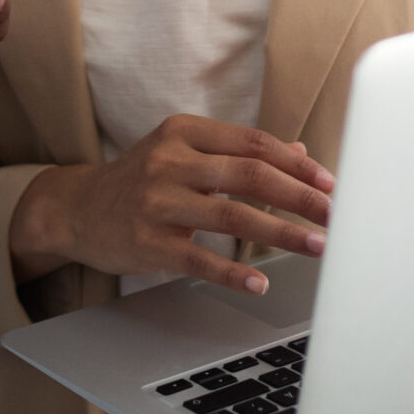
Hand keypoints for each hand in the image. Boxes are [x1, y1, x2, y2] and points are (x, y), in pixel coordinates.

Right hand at [7, 115, 333, 292]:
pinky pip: (199, 258)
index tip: (330, 184)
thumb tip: (301, 155)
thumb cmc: (142, 179)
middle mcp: (170, 160)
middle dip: (300, 197)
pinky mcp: (148, 242)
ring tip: (316, 246)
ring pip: (232, 214)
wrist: (77, 209)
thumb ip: (238, 152)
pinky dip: (234, 272)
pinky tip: (261, 282)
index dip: (297, 164)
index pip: (254, 143)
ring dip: (281, 232)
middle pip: (249, 175)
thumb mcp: (184, 152)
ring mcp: (157, 201)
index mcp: (185, 131)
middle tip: (336, 215)